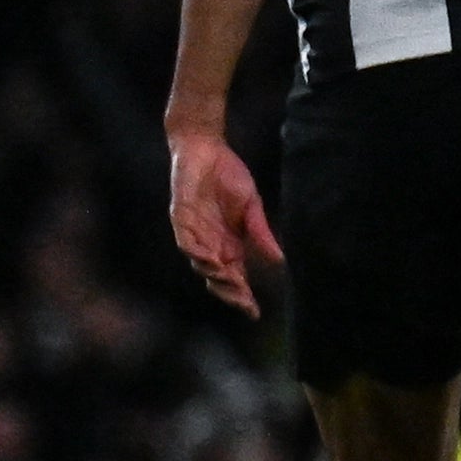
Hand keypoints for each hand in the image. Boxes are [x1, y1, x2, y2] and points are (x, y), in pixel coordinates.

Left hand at [168, 128, 283, 316]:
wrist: (206, 148)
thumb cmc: (228, 176)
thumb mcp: (252, 207)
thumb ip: (260, 233)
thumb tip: (279, 260)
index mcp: (228, 244)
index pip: (235, 277)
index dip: (243, 295)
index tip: (255, 312)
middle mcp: (210, 244)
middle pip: (217, 277)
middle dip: (230, 291)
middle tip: (244, 302)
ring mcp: (194, 233)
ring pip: (201, 263)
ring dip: (214, 274)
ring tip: (231, 283)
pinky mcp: (181, 218)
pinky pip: (186, 241)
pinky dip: (197, 252)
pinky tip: (210, 259)